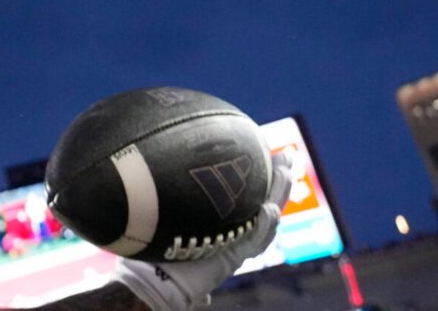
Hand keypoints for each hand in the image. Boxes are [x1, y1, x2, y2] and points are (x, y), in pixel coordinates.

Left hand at [109, 150, 297, 310]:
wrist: (152, 282)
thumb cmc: (151, 251)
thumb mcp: (163, 216)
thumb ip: (168, 200)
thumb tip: (162, 163)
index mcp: (221, 224)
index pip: (248, 199)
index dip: (261, 181)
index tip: (268, 155)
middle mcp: (232, 234)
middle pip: (265, 205)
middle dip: (278, 182)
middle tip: (286, 157)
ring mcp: (234, 247)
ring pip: (266, 221)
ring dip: (278, 198)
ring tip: (285, 174)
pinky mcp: (231, 260)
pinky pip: (254, 241)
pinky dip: (263, 225)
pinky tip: (270, 208)